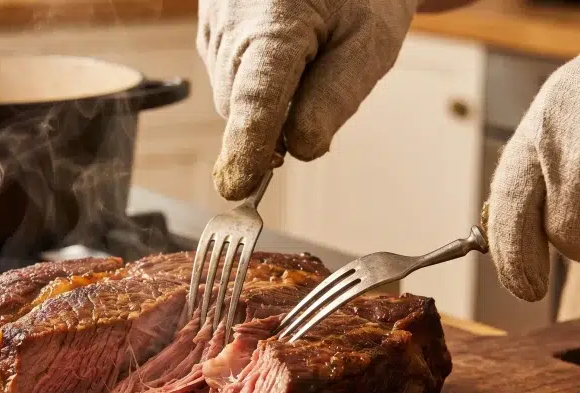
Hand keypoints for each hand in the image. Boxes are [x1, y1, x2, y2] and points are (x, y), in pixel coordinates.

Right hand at [197, 0, 417, 199]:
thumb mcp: (371, 44)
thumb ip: (336, 98)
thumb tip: (299, 149)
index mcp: (277, 21)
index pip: (257, 97)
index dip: (249, 145)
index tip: (239, 185)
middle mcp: (232, 20)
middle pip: (239, 105)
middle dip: (272, 119)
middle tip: (318, 88)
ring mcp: (213, 21)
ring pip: (231, 94)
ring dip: (266, 98)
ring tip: (305, 55)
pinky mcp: (209, 24)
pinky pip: (227, 73)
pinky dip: (254, 78)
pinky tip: (285, 49)